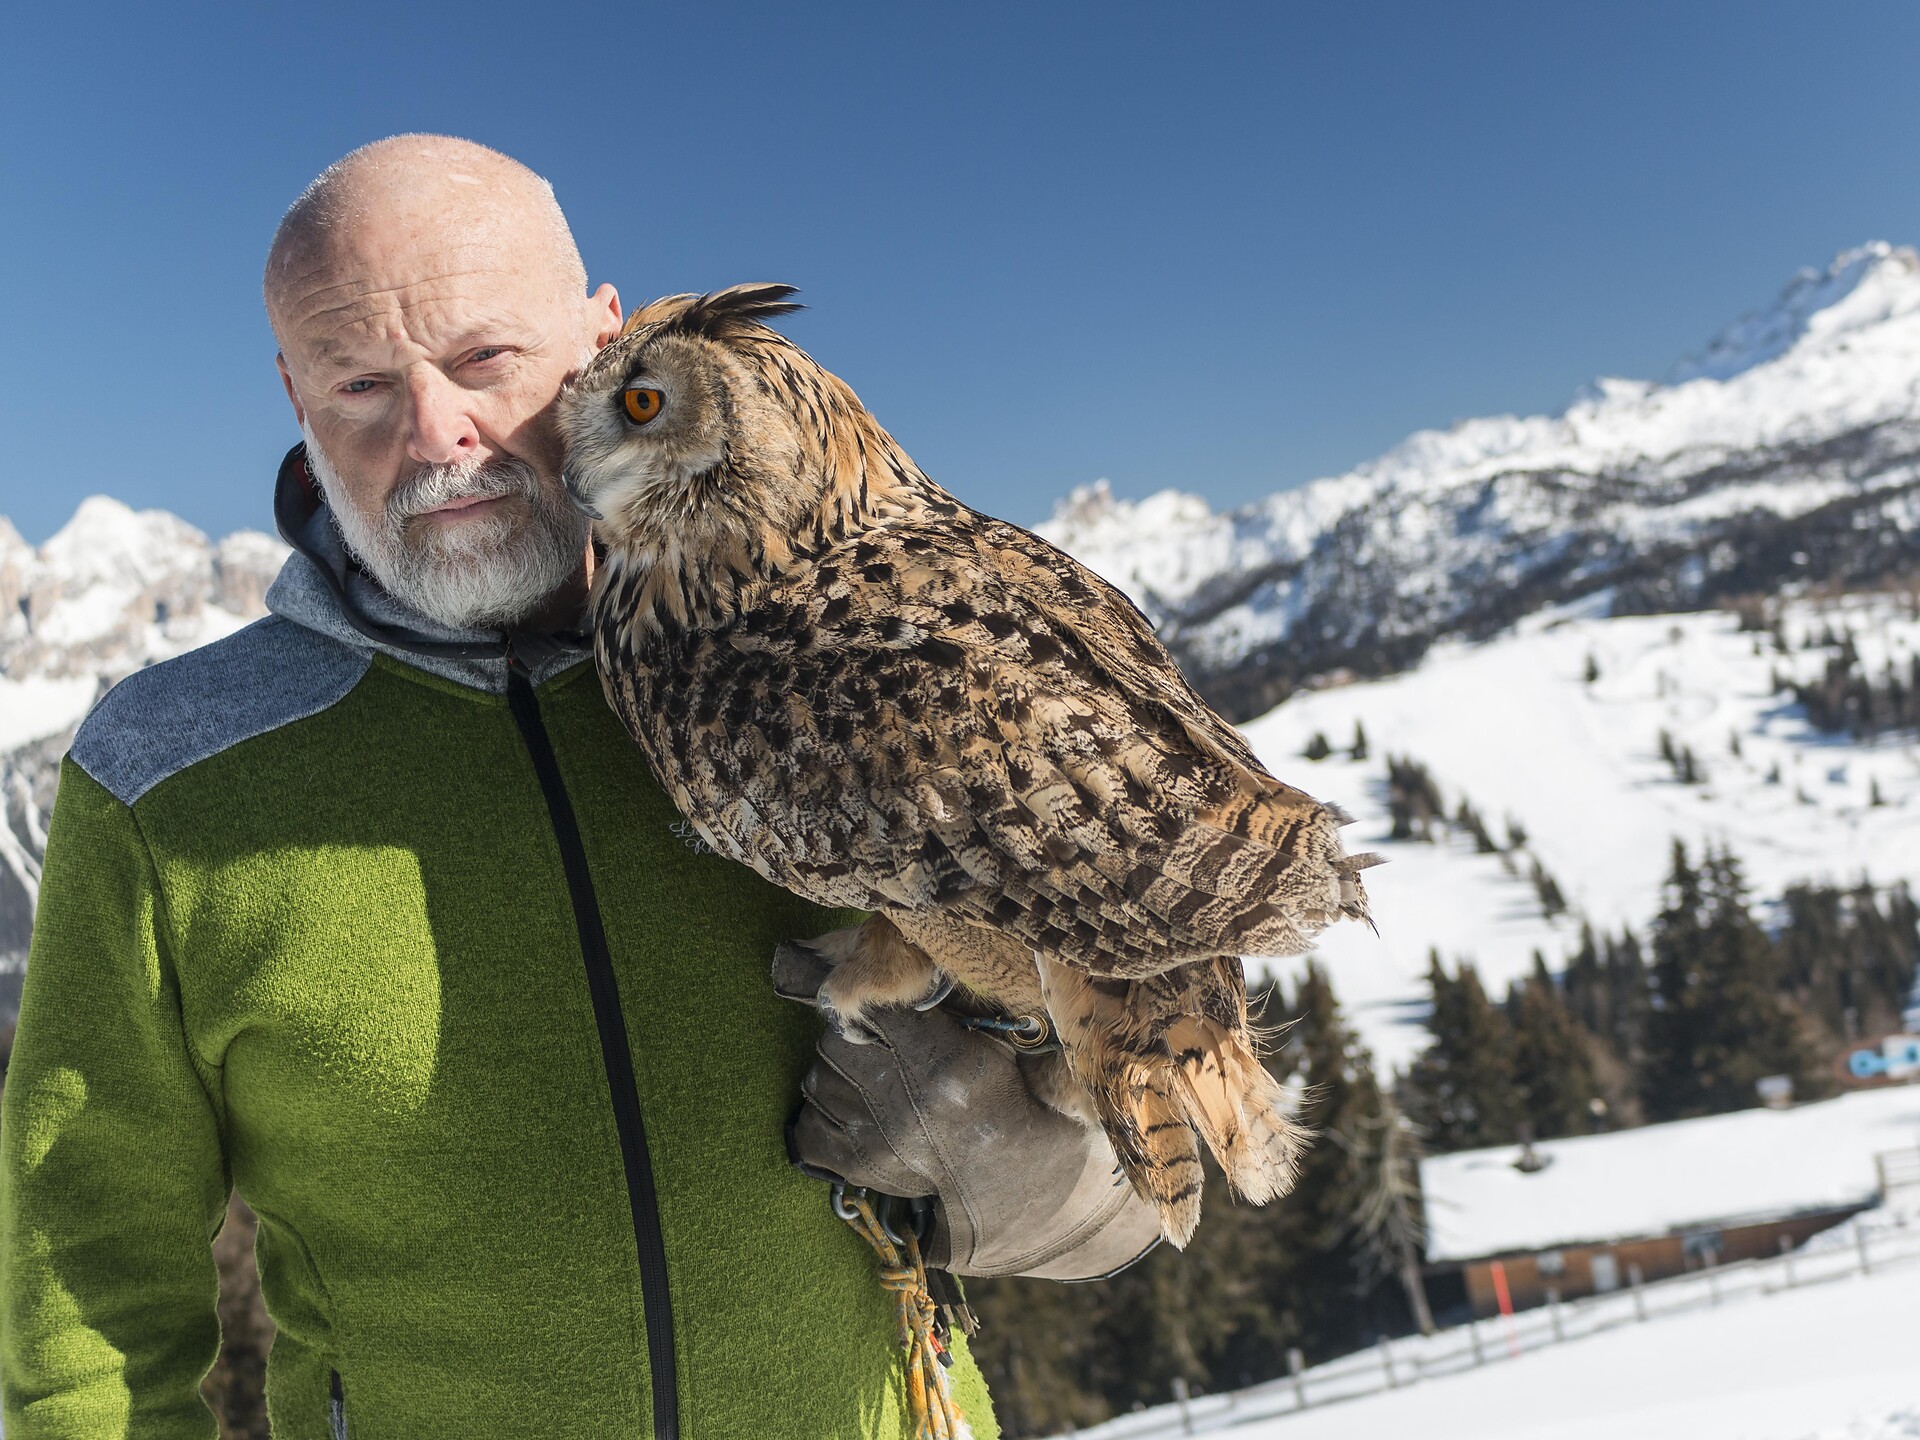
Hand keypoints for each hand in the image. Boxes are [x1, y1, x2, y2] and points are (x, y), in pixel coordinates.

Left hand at [774, 941, 1161, 1279]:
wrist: (1004, 1172)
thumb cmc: (996, 1095)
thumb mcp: (984, 1042)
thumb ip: (940, 1008)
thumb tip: (895, 959)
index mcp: (938, 1061)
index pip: (871, 1007)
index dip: (865, 1000)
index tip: (874, 1005)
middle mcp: (902, 1099)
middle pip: (834, 1043)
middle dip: (848, 1039)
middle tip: (871, 1046)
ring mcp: (876, 1136)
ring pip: (816, 1079)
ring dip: (833, 1075)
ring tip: (864, 1080)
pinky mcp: (858, 1166)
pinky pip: (807, 1127)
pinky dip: (821, 1115)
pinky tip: (849, 1112)